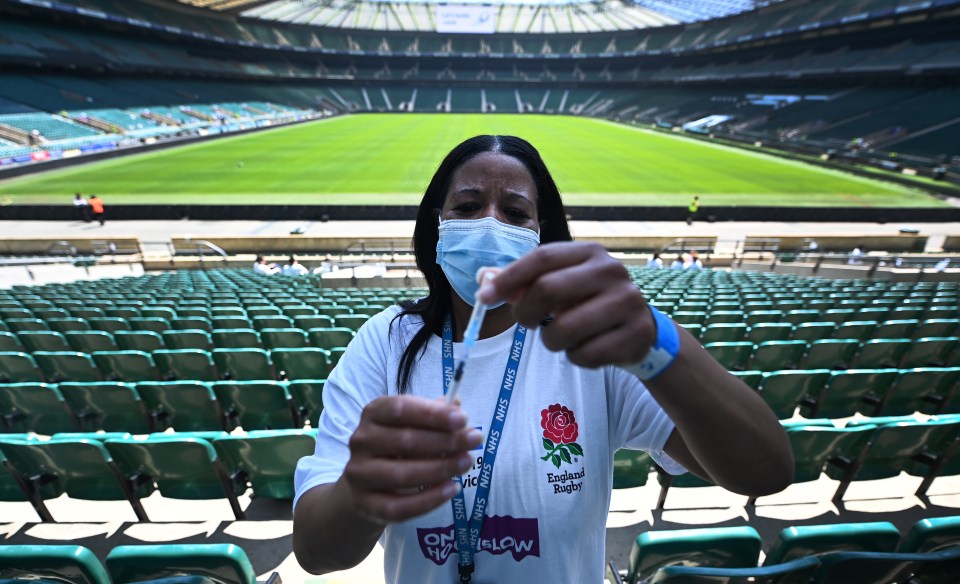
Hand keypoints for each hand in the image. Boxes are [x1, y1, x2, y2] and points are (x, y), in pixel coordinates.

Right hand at [343, 395, 482, 524]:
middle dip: (446, 441)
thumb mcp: (412, 424)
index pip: (400, 409)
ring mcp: (359, 474)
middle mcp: (361, 441)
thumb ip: (433, 414)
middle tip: (474, 441)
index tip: (463, 419)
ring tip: (466, 463)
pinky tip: (451, 488)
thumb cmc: (396, 447)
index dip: (432, 414)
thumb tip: (457, 404)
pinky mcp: (365, 504)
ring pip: (402, 475)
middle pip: (405, 441)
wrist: (366, 485)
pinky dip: (429, 500)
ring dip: (440, 469)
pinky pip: (400, 506)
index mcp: (373, 413)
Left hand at [478, 242, 655, 367]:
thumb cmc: (589, 303)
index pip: (542, 257)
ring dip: (551, 341)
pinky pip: (586, 354)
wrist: (640, 328)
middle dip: (525, 313)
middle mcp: (612, 271)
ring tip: (561, 337)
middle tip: (524, 322)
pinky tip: (587, 348)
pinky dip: (576, 357)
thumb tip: (486, 282)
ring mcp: (629, 302)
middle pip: (548, 290)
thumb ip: (527, 282)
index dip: (509, 278)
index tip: (484, 297)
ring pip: (564, 329)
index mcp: (590, 252)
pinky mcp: (636, 334)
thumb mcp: (563, 284)